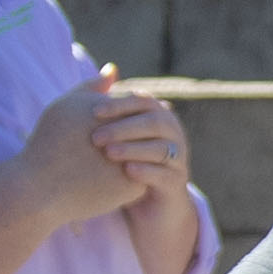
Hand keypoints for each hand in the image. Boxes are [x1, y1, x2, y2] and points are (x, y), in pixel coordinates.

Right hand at [3, 81, 152, 229]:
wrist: (39, 188)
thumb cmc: (48, 143)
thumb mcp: (65, 106)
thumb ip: (92, 87)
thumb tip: (113, 69)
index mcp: (112, 111)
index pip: (132, 105)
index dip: (119, 116)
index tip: (102, 128)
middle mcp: (128, 134)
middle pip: (141, 129)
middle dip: (132, 135)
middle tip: (106, 148)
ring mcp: (134, 160)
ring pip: (144, 153)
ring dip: (134, 154)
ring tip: (107, 163)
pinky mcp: (134, 186)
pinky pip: (139, 177)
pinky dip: (127, 177)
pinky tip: (107, 181)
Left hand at [84, 81, 189, 204]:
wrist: (148, 205)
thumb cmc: (127, 163)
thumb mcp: (119, 134)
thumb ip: (112, 105)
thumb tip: (110, 68)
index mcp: (159, 118)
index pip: (144, 102)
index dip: (121, 104)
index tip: (94, 112)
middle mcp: (173, 135)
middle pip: (155, 122)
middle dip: (125, 127)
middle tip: (96, 137)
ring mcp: (178, 160)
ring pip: (162, 148)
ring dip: (134, 148)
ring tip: (109, 154)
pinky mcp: (176, 184)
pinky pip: (165, 174)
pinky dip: (146, 171)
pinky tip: (127, 172)